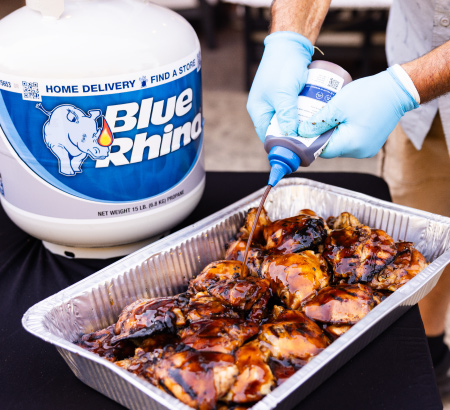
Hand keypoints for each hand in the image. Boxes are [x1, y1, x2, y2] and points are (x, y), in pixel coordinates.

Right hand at [247, 31, 313, 141]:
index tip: (298, 150)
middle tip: (310, 140)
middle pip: (279, 130)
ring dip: (300, 125)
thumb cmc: (282, 66)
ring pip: (289, 121)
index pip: (268, 136)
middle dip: (293, 135)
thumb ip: (286, 116)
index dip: (282, 144)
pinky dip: (303, 115)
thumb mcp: (284, 94)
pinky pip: (295, 111)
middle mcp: (265, 109)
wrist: (290, 42)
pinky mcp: (286, 96)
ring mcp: (276, 103)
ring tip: (314, 130)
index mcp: (258, 111)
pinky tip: (314, 117)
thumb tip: (292, 136)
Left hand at [297, 68, 418, 157]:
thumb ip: (318, 122)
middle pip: (330, 148)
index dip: (309, 141)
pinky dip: (343, 132)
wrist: (398, 89)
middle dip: (320, 136)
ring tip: (327, 118)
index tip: (301, 131)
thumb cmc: (369, 95)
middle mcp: (360, 152)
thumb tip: (302, 132)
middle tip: (312, 121)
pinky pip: (350, 141)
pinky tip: (339, 119)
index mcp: (351, 145)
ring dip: (332, 133)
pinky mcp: (371, 143)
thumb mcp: (337, 106)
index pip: (321, 150)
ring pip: (340, 145)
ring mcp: (367, 149)